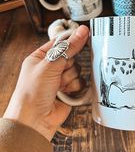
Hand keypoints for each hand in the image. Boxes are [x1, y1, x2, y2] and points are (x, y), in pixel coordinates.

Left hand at [3, 25, 89, 140]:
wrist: (34, 120)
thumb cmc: (33, 92)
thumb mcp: (50, 65)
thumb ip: (69, 48)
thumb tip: (82, 32)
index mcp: (40, 57)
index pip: (60, 43)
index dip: (72, 40)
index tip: (85, 34)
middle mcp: (50, 68)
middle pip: (72, 56)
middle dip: (68, 65)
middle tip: (60, 71)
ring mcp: (60, 79)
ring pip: (77, 70)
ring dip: (70, 78)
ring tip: (59, 86)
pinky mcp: (68, 90)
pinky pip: (80, 83)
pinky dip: (75, 87)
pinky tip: (65, 92)